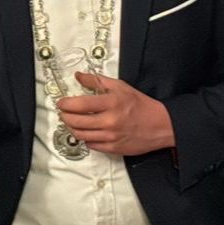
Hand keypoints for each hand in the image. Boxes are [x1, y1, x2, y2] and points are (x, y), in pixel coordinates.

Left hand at [57, 73, 174, 155]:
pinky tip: (87, 131)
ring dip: (72, 128)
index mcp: (111, 103)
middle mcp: (110, 121)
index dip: (65, 104)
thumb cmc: (140, 104)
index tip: (61, 103)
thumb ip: (97, 80)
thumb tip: (78, 76)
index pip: (79, 105)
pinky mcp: (114, 148)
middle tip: (64, 113)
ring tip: (73, 122)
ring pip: (80, 135)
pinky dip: (85, 138)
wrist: (161, 125)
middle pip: (76, 122)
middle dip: (65, 117)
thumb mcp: (120, 86)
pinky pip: (91, 145)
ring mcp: (111, 136)